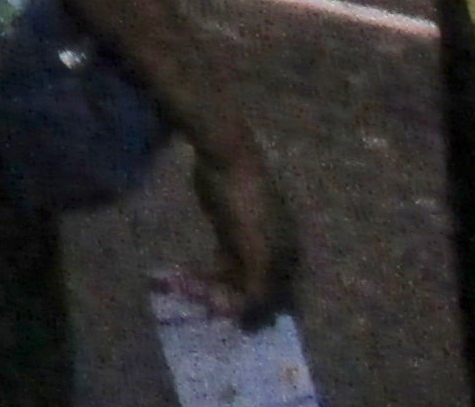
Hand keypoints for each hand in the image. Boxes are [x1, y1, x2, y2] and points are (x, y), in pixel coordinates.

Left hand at [190, 133, 301, 327]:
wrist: (225, 154)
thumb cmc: (245, 199)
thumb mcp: (254, 242)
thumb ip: (258, 280)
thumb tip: (255, 312)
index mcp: (287, 256)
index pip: (277, 297)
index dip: (253, 312)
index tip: (226, 319)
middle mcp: (274, 253)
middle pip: (254, 290)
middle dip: (230, 301)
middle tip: (202, 307)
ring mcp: (251, 242)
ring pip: (235, 278)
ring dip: (215, 289)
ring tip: (187, 291)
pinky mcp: (230, 232)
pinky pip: (222, 263)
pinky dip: (208, 274)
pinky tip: (187, 279)